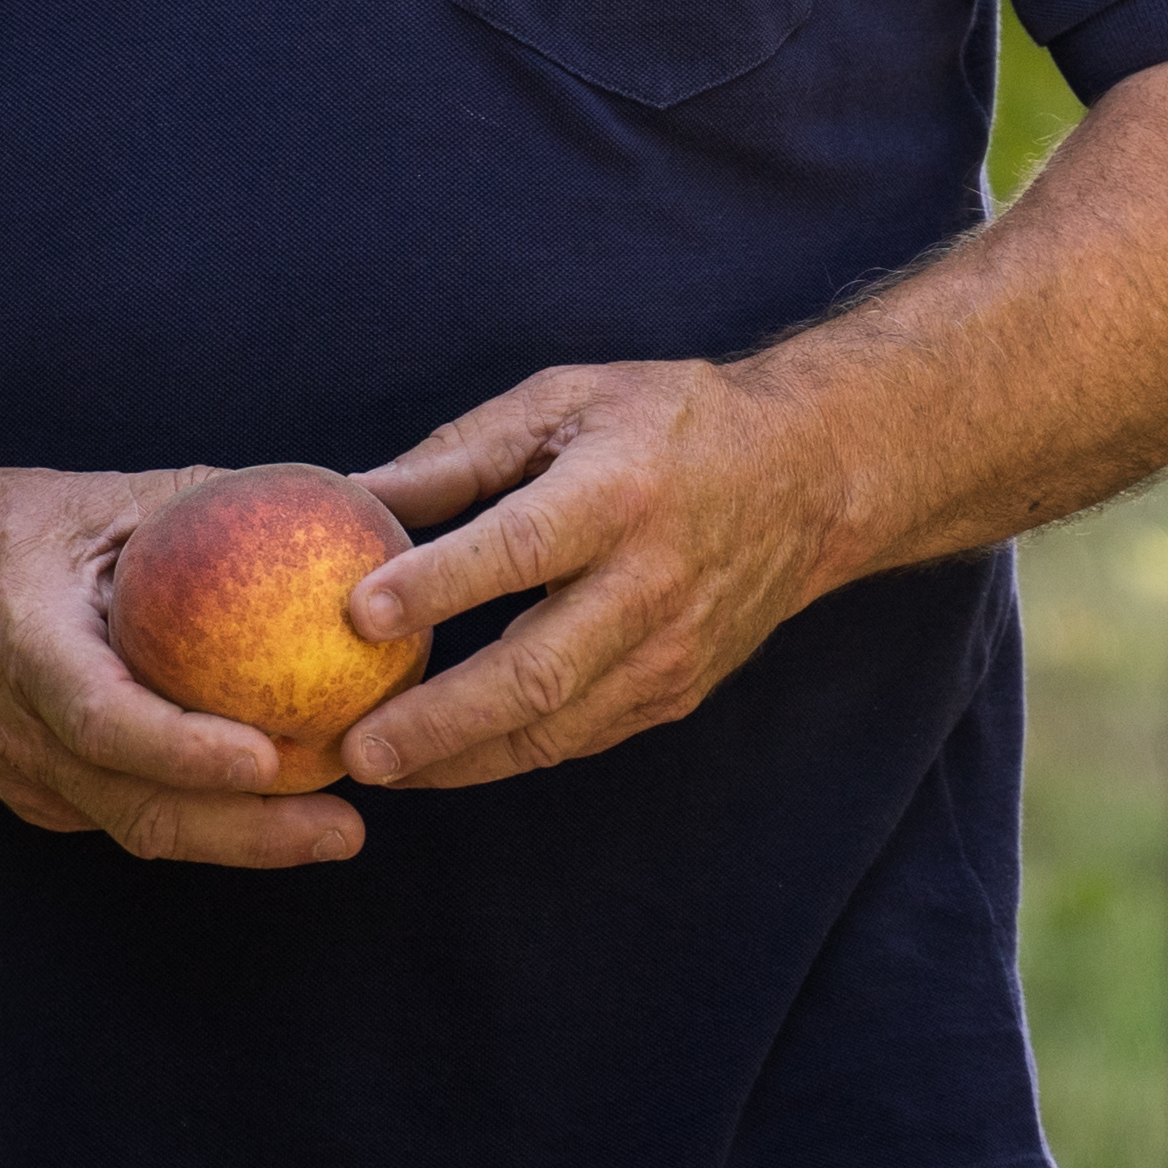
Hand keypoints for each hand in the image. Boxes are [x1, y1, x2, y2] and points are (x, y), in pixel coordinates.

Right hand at [0, 466, 365, 868]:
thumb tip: (323, 493)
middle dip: (249, 833)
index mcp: (23, 648)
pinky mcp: (38, 797)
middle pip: (137, 809)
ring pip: (139, 829)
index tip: (270, 758)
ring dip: (241, 841)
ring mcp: (24, 778)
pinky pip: (127, 816)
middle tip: (346, 826)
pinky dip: (202, 819)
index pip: (106, 720)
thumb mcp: (86, 500)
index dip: (187, 750)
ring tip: (335, 829)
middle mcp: (18, 732)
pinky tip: (278, 807)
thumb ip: (195, 504)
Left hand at [335, 360, 857, 790]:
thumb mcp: (568, 401)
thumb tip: (359, 493)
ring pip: (556, 727)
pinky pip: (580, 736)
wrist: (808, 478)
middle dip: (441, 720)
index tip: (361, 612)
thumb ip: (462, 452)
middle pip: (539, 672)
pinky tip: (444, 756)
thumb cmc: (669, 424)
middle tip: (359, 747)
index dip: (442, 583)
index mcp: (621, 491)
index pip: (523, 547)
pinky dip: (507, 754)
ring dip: (461, 758)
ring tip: (378, 767)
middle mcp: (652, 581)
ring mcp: (670, 649)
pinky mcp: (676, 691)